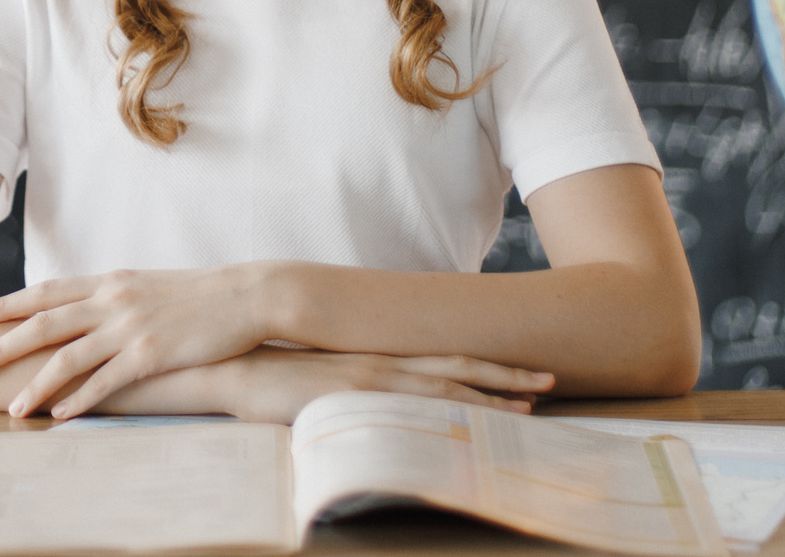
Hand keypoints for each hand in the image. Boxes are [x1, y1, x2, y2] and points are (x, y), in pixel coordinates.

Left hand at [0, 266, 276, 418]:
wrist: (245, 294)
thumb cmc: (199, 294)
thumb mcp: (147, 285)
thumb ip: (113, 296)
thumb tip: (84, 310)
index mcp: (110, 281)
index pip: (46, 291)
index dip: (7, 304)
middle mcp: (112, 300)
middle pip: (44, 323)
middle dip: (2, 343)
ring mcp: (130, 326)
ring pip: (68, 356)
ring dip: (36, 384)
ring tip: (10, 406)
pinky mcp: (152, 353)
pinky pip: (106, 381)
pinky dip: (80, 399)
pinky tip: (60, 416)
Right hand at [212, 346, 553, 424]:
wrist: (234, 368)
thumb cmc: (274, 376)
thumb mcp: (326, 378)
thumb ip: (358, 383)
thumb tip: (385, 401)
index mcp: (379, 357)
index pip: (446, 359)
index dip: (488, 367)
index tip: (525, 376)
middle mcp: (383, 364)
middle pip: (457, 367)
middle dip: (506, 377)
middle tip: (550, 381)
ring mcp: (371, 380)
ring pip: (443, 386)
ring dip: (488, 397)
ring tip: (528, 406)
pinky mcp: (352, 397)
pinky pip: (408, 408)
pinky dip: (443, 415)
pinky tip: (466, 427)